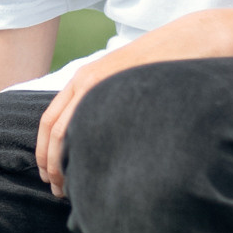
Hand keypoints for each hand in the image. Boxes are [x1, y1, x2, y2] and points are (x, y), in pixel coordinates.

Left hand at [34, 9, 232, 196]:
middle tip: (58, 190)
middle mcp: (85, 81)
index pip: (50, 120)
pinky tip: (92, 171)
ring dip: (63, 162)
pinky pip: (92, 126)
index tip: (50, 176)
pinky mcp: (118, 90)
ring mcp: (100, 84)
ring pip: (66, 130)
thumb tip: (98, 139)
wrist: (187, 42)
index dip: (45, 152)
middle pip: (53, 129)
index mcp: (83, 79)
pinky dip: (84, 151)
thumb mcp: (124, 82)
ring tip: (69, 188)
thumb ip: (107, 103)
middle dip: (51, 164)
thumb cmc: (159, 66)